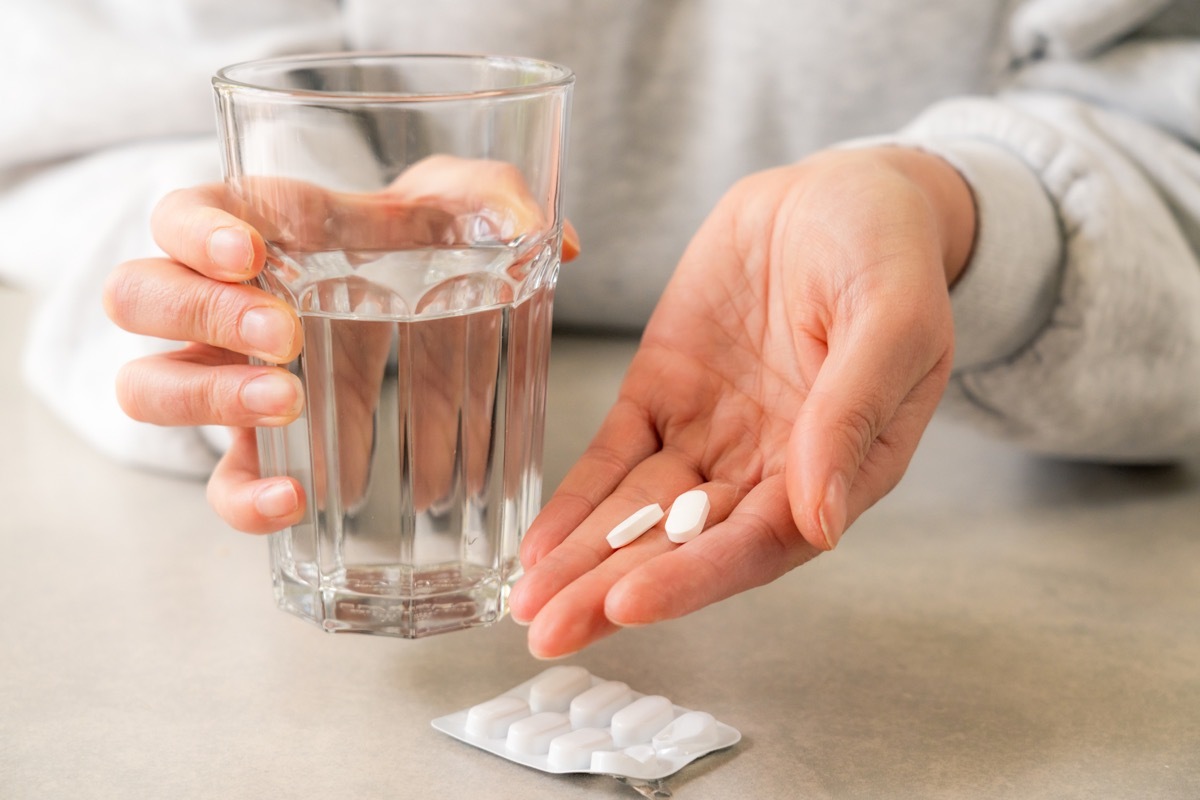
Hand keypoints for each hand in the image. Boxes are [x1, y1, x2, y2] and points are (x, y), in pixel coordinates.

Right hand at [103, 158, 579, 532]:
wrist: (421, 311)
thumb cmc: (419, 245)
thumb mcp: (458, 205)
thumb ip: (501, 203)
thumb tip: (561, 243)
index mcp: (258, 229)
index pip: (183, 214)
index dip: (196, 232)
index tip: (252, 254)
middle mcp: (221, 303)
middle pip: (141, 296)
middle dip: (202, 316)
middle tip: (283, 334)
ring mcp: (226, 380)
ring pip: (149, 387)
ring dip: (208, 400)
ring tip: (289, 402)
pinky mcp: (255, 450)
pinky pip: (219, 481)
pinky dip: (242, 497)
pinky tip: (295, 499)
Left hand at [508, 146, 975, 657]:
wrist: (837, 193)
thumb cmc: (887, 253)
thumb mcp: (893, 320)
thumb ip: (853, 412)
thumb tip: (822, 520)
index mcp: (836, 470)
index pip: (759, 543)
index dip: (695, 577)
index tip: (630, 602)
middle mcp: (766, 469)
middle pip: (685, 548)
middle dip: (614, 590)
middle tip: (549, 630)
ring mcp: (709, 434)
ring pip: (639, 514)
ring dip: (583, 560)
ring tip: (527, 601)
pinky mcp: (663, 394)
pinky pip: (614, 456)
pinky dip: (575, 500)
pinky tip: (539, 543)